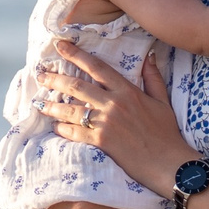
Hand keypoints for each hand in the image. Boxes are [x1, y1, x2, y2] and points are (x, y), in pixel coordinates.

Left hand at [39, 40, 199, 190]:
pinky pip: (75, 132)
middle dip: (55, 79)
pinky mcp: (101, 142)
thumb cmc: (166, 133)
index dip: (76, 54)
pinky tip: (54, 126)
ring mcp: (105, 123)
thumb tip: (149, 56)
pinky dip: (62, 128)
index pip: (97, 67)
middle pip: (77, 86)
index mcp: (127, 91)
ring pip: (72, 109)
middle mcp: (113, 104)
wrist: (168, 163)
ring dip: (52, 105)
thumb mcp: (162, 101)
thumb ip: (153, 77)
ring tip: (39, 102)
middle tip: (40, 74)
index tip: (60, 45)